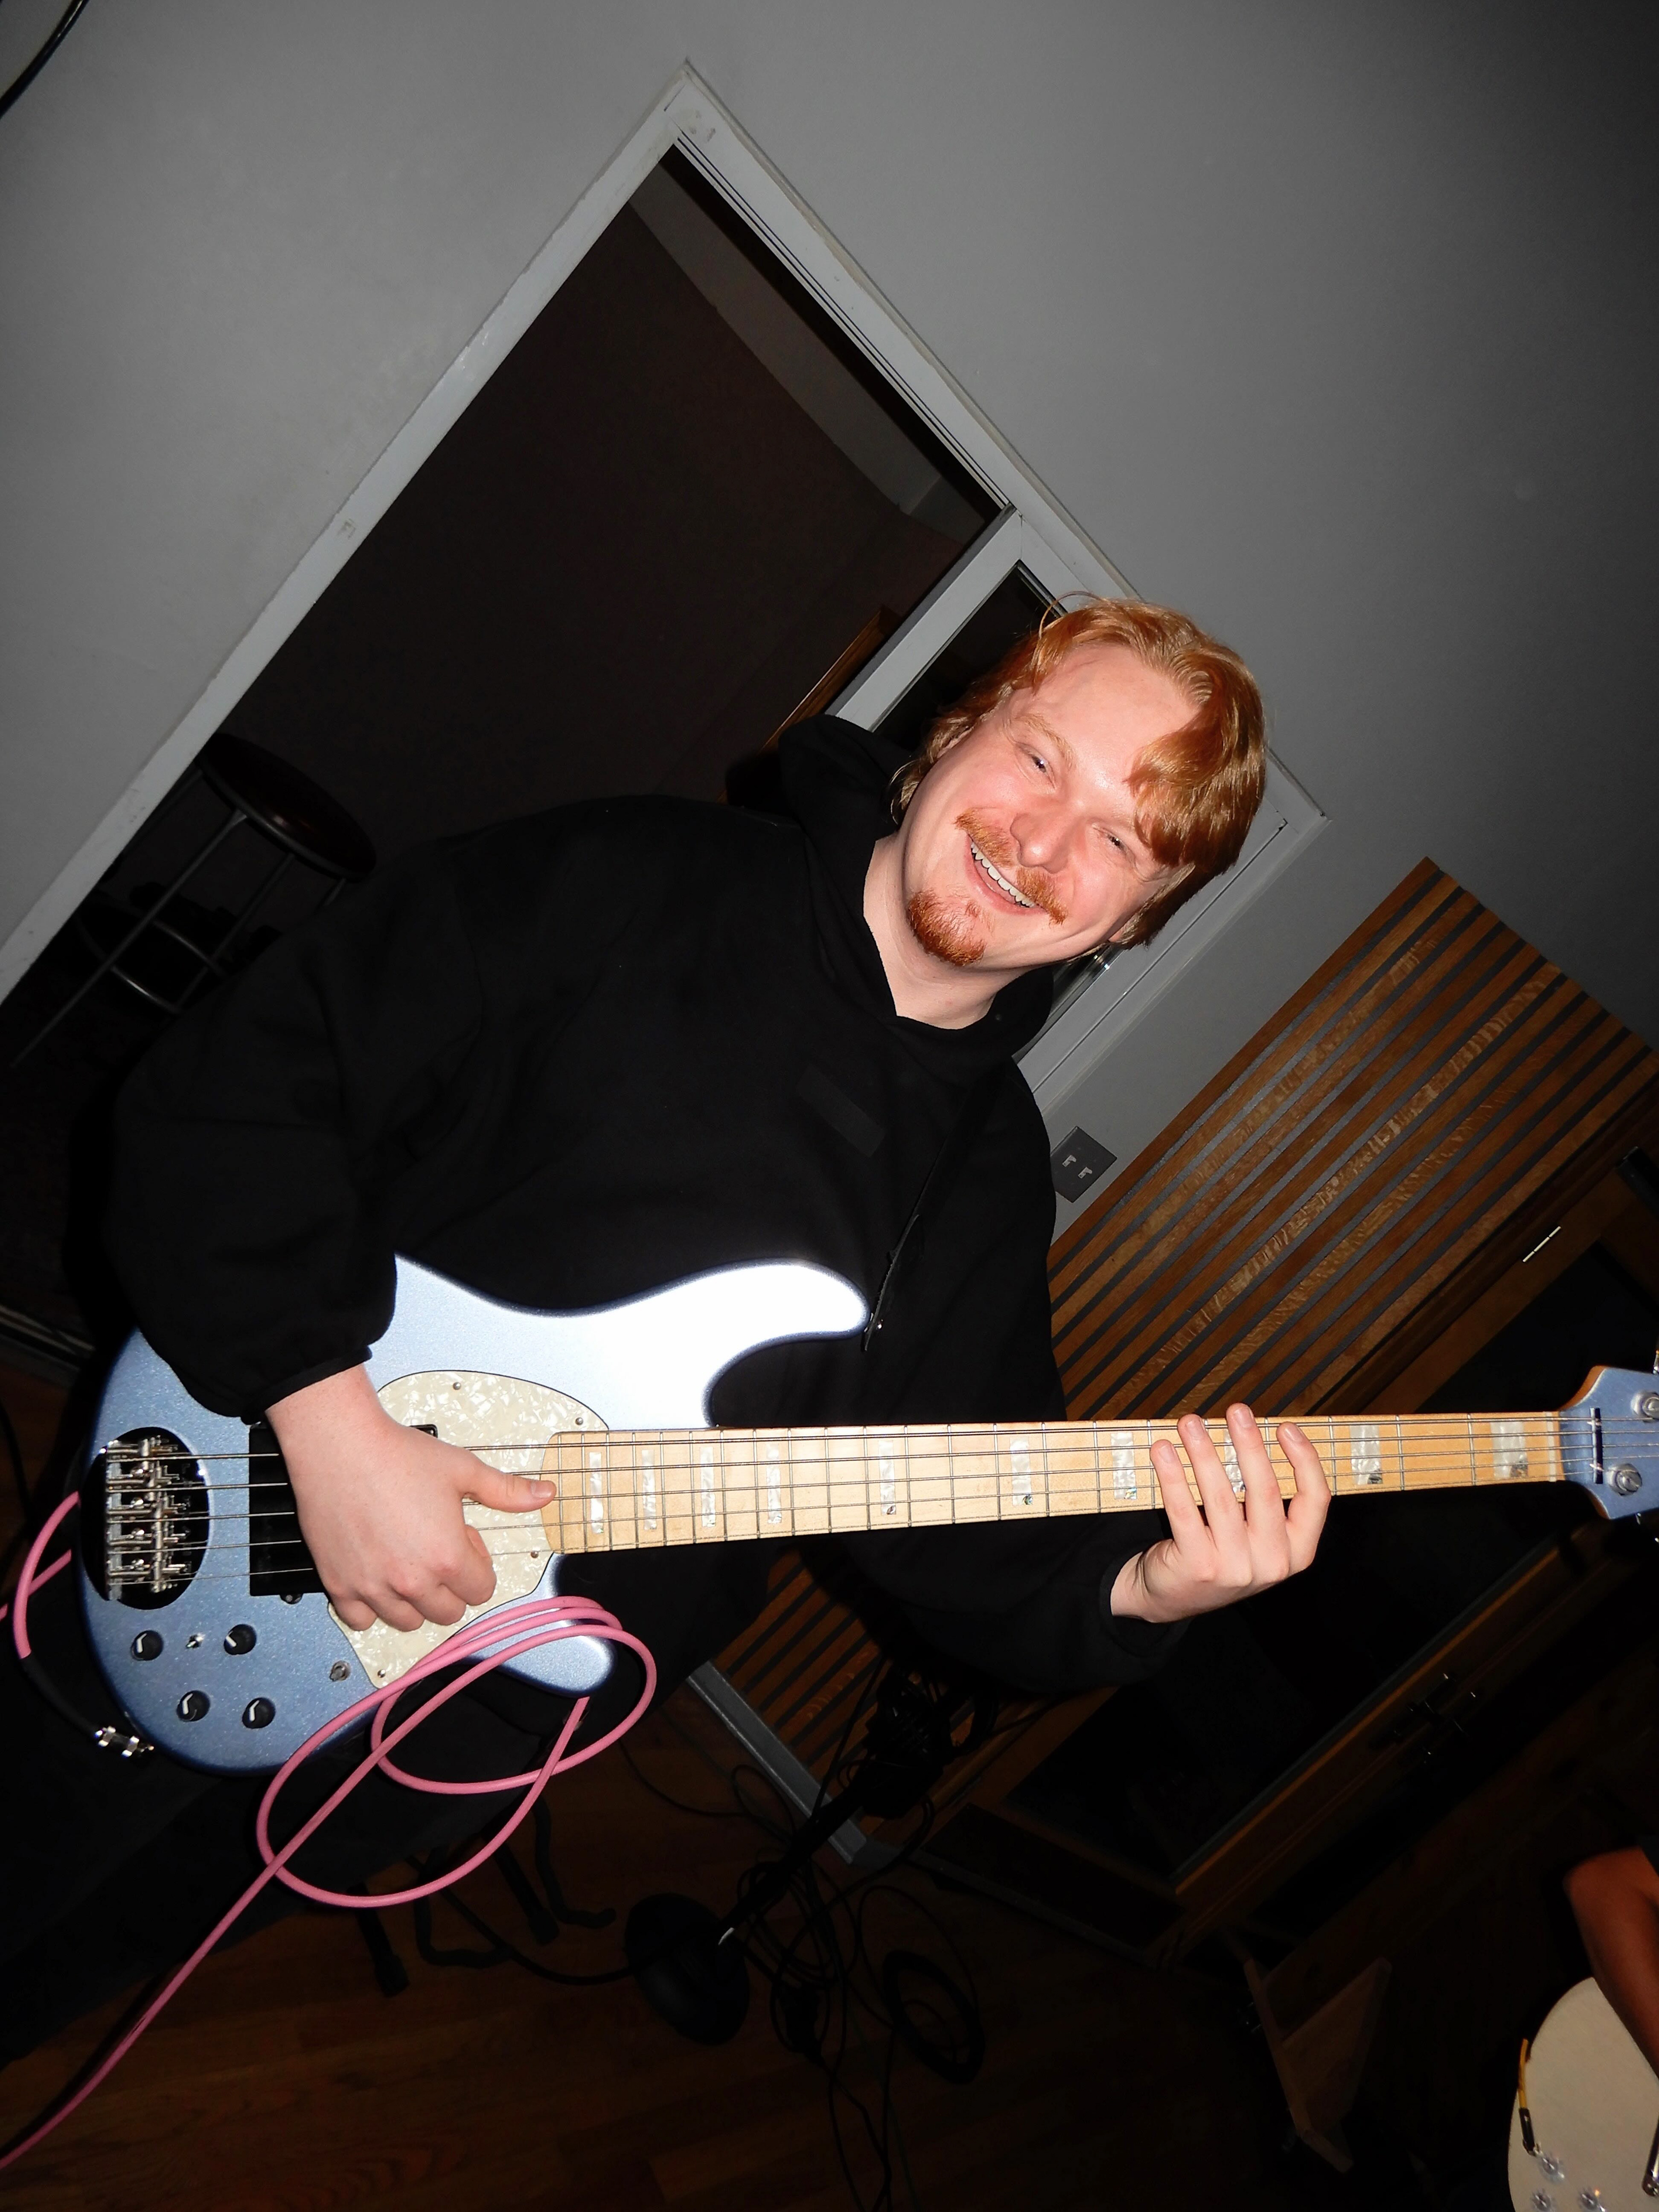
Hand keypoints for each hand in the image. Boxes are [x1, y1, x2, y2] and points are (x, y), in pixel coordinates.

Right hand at [266, 1365, 554, 1631]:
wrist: (341, 1445)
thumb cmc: (396, 1454)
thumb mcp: (462, 1469)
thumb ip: (505, 1490)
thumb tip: (543, 1494)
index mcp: (446, 1557)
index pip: (481, 1591)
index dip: (477, 1565)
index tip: (464, 1542)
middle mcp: (410, 1580)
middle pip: (448, 1612)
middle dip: (450, 1586)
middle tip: (436, 1549)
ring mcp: (372, 1587)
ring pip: (407, 1621)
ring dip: (414, 1600)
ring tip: (408, 1561)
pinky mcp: (340, 1584)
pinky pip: (361, 1621)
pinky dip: (370, 1607)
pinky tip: (376, 1576)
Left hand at [1108, 1405, 1328, 1624]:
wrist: (1174, 1597)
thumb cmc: (1221, 1551)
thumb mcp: (1257, 1536)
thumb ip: (1264, 1498)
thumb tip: (1253, 1432)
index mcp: (1298, 1552)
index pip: (1316, 1500)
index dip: (1304, 1460)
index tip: (1285, 1427)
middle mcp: (1273, 1563)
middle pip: (1265, 1491)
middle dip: (1249, 1445)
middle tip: (1237, 1410)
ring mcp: (1236, 1568)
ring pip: (1222, 1497)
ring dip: (1204, 1453)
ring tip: (1190, 1422)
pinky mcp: (1198, 1567)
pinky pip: (1184, 1512)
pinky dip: (1173, 1477)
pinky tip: (1163, 1451)